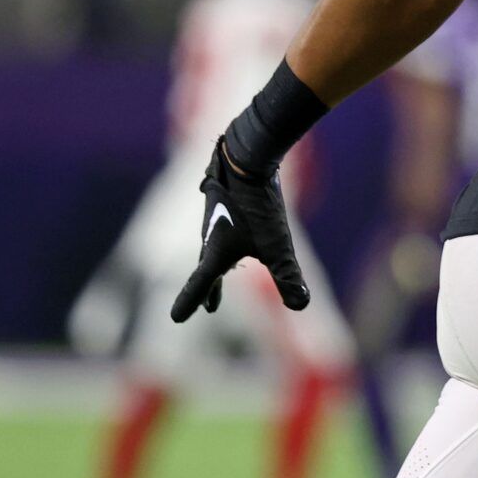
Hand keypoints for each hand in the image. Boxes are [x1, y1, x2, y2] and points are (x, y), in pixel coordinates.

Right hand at [169, 138, 311, 321]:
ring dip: (215, 266)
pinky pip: (222, 228)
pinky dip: (223, 241)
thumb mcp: (277, 244)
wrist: (246, 159)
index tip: (175, 319)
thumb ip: (288, 275)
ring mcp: (215, 218)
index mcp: (215, 254)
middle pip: (206, 270)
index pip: (200, 285)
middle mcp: (209, 238)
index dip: (189, 302)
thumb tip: (301, 306)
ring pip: (213, 248)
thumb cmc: (258, 206)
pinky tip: (234, 232)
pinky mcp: (224, 202)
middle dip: (207, 289)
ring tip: (221, 274)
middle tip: (209, 306)